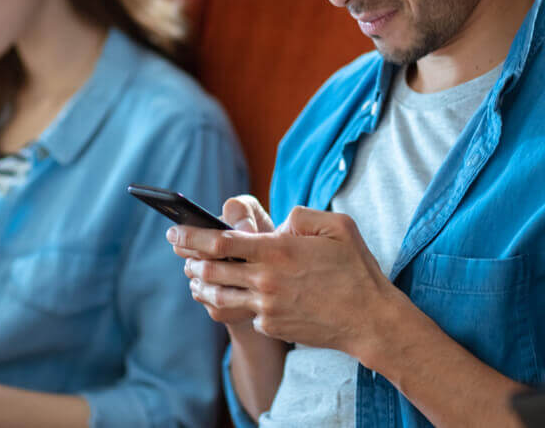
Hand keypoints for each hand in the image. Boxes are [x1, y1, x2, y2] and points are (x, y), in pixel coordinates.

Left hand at [173, 205, 403, 356]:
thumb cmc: (356, 269)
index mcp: (278, 251)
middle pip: (210, 271)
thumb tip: (277, 224)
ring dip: (200, 284)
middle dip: (188, 258)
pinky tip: (226, 294)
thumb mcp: (336, 226)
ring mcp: (266, 307)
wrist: (369, 320)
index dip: (192, 235)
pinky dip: (230, 302)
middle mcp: (265, 281)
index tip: (174, 230)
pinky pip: (243, 311)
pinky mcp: (270, 326)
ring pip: (217, 297)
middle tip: (178, 250)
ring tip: (194, 274)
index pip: (220, 242)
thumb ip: (300, 216)